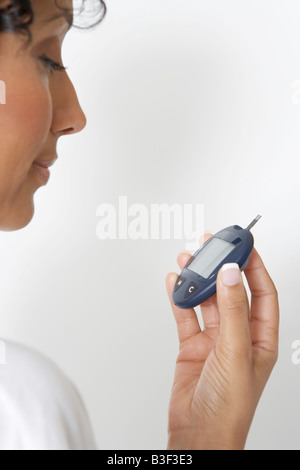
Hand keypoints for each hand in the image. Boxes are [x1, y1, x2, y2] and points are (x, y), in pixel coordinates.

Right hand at [166, 233, 278, 449]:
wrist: (198, 435)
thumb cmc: (228, 407)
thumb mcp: (235, 353)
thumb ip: (232, 311)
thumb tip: (231, 274)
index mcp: (260, 339)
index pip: (263, 293)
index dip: (255, 267)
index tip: (244, 245)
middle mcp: (238, 336)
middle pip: (232, 292)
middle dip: (221, 267)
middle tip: (211, 245)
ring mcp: (214, 340)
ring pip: (206, 301)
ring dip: (198, 280)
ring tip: (188, 259)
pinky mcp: (191, 345)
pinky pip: (185, 315)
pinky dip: (179, 297)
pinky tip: (175, 282)